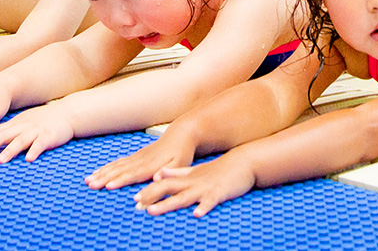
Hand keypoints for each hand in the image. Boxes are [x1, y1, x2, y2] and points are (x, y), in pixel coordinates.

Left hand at [0, 104, 73, 162]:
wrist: (66, 113)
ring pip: (20, 141)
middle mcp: (23, 126)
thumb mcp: (24, 123)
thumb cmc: (44, 121)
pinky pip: (41, 144)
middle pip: (4, 136)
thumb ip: (11, 132)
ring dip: (9, 151)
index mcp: (16, 124)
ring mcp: (36, 131)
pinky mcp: (49, 136)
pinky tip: (29, 159)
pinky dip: (34, 151)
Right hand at [86, 131, 196, 189]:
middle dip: (104, 178)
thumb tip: (156, 178)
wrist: (181, 135)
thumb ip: (168, 172)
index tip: (108, 186)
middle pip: (119, 171)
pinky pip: (117, 163)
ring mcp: (135, 157)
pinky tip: (97, 172)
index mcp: (151, 164)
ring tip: (88, 180)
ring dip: (101, 173)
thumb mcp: (181, 164)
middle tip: (90, 184)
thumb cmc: (182, 152)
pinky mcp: (134, 157)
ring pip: (115, 166)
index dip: (120, 180)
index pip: (133, 174)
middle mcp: (140, 160)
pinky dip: (106, 168)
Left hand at [133, 155, 255, 216]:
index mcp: (186, 178)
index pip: (163, 184)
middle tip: (136, 206)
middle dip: (151, 197)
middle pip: (168, 189)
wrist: (242, 163)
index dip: (148, 191)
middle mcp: (192, 183)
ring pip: (184, 197)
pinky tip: (196, 215)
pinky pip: (210, 202)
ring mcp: (205, 188)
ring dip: (167, 204)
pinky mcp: (219, 193)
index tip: (134, 200)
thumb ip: (177, 173)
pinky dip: (203, 208)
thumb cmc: (219, 170)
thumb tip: (159, 174)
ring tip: (153, 211)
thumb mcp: (196, 171)